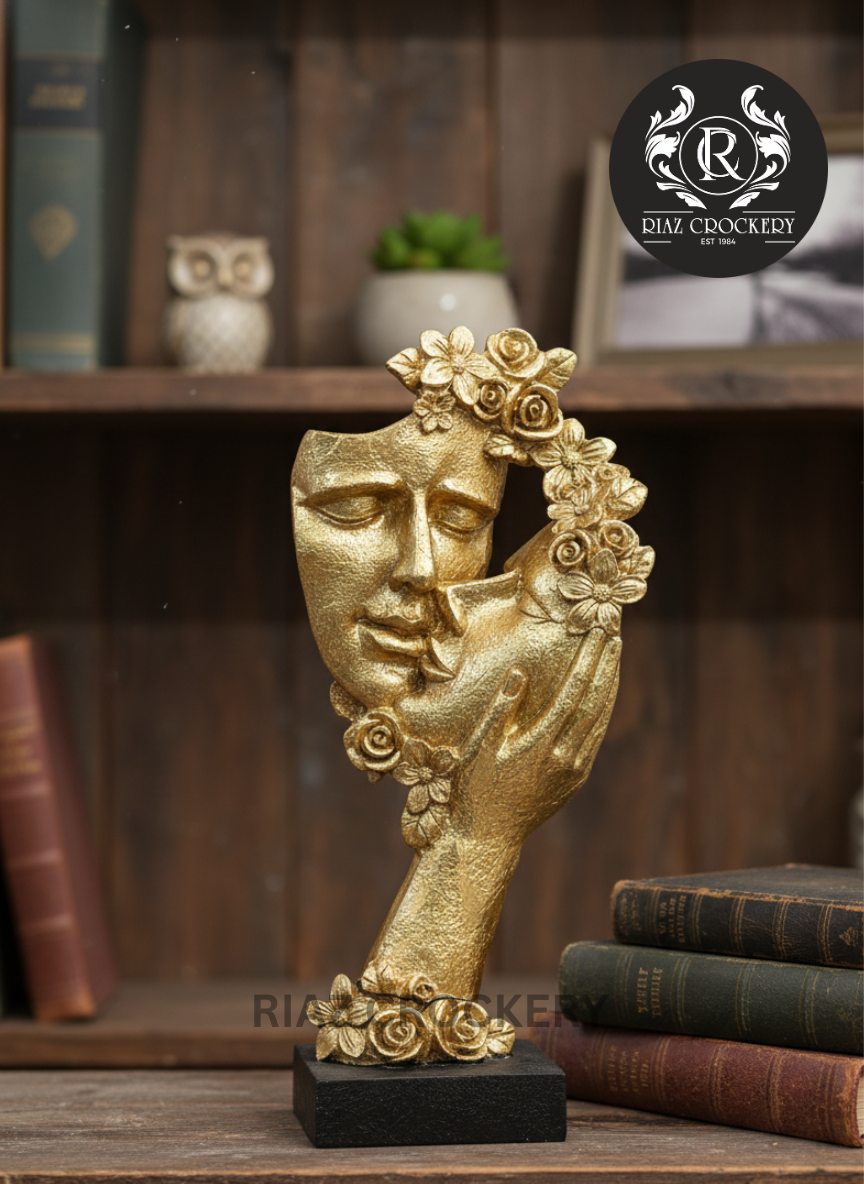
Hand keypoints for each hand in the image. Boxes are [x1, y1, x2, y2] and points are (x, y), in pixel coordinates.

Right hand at [454, 628, 620, 847]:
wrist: (488, 837)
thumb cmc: (475, 789)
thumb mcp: (479, 746)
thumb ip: (501, 708)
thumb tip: (520, 672)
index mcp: (541, 745)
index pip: (573, 692)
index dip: (587, 660)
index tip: (596, 635)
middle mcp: (565, 758)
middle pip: (594, 702)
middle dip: (605, 666)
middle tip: (613, 635)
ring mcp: (574, 771)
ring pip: (599, 720)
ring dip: (609, 686)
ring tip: (614, 658)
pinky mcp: (575, 780)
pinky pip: (594, 738)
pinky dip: (602, 711)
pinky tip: (603, 696)